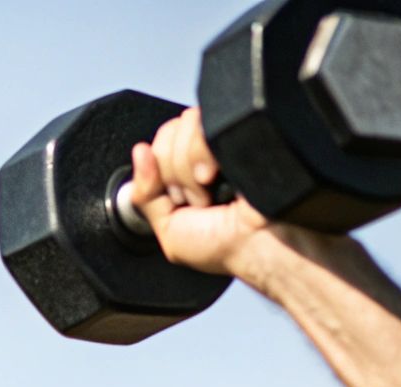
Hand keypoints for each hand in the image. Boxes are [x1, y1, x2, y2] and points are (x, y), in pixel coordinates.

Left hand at [128, 107, 276, 276]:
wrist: (261, 246)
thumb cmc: (225, 246)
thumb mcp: (169, 230)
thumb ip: (145, 195)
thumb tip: (139, 152)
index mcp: (193, 168)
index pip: (161, 142)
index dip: (161, 172)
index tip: (178, 200)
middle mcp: (210, 151)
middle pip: (169, 132)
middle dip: (175, 175)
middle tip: (197, 201)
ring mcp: (226, 136)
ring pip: (185, 126)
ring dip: (189, 171)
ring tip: (210, 194)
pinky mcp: (239, 129)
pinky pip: (202, 126)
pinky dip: (202, 156)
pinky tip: (218, 177)